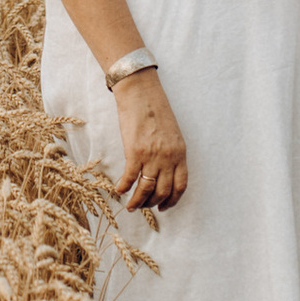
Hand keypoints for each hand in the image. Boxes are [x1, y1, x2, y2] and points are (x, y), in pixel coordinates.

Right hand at [113, 71, 189, 211]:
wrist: (140, 93)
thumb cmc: (155, 109)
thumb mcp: (172, 133)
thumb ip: (170, 153)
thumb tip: (163, 170)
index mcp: (180, 153)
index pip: (180, 186)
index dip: (172, 200)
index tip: (164, 207)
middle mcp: (168, 158)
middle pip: (163, 191)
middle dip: (152, 203)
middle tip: (143, 206)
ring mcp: (152, 156)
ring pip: (146, 189)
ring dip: (138, 202)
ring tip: (130, 206)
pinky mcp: (134, 152)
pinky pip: (130, 178)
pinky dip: (124, 188)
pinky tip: (119, 190)